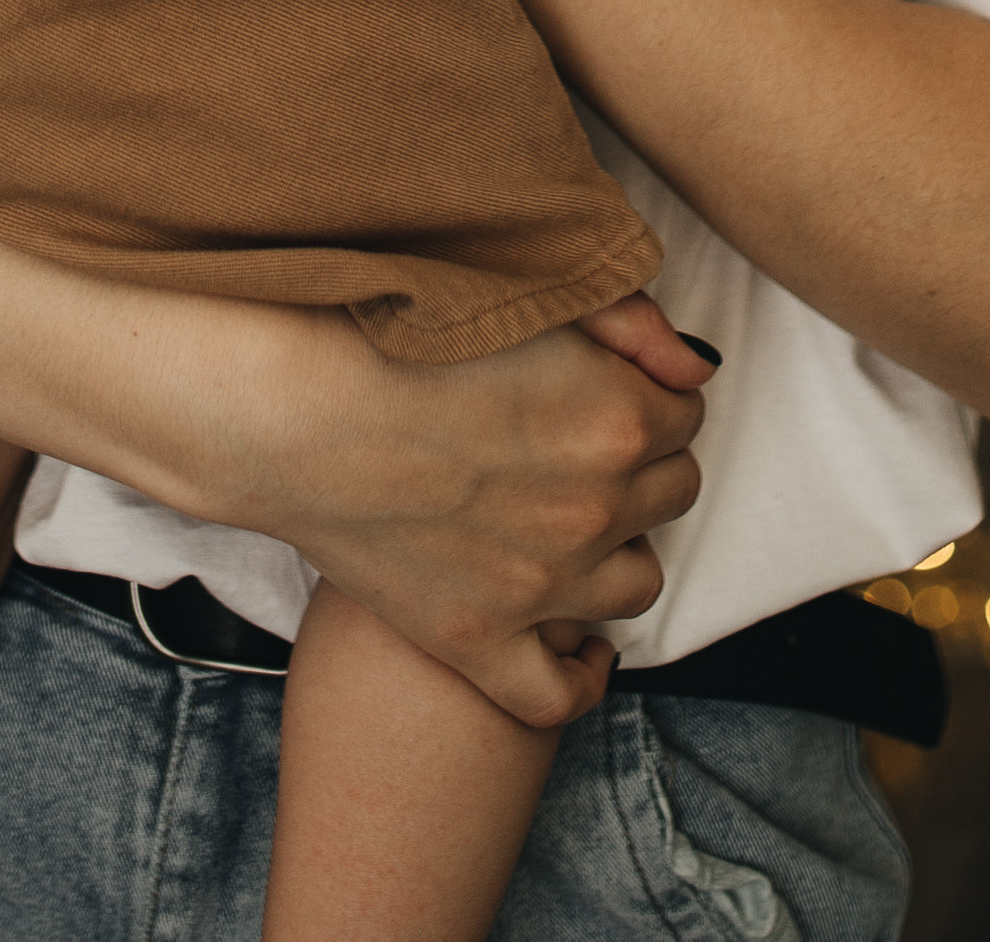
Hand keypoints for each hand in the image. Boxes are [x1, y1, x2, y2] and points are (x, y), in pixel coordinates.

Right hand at [245, 305, 707, 725]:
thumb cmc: (397, 334)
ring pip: (637, 585)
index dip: (650, 393)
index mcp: (618, 417)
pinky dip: (579, 673)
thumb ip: (632, 320)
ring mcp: (543, 586)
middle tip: (582, 445)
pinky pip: (560, 692)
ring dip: (618, 552)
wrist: (292, 409)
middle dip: (642, 466)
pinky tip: (574, 643)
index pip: (688, 411)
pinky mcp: (482, 641)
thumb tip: (697, 366)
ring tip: (573, 524)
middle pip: (673, 492)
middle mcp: (596, 509)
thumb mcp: (527, 298)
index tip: (611, 387)